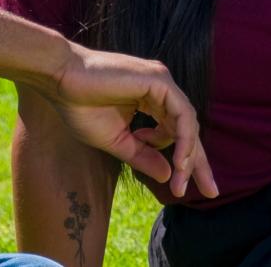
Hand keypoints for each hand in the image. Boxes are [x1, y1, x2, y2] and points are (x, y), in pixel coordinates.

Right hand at [46, 45, 219, 198]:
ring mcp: (162, 82)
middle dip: (198, 163)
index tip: (184, 189)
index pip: (176, 133)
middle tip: (211, 191)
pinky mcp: (159, 80)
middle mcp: (161, 89)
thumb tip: (168, 176)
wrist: (59, 81)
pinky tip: (180, 162)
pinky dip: (184, 139)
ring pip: (188, 124)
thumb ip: (143, 156)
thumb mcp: (117, 142)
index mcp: (151, 100)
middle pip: (188, 130)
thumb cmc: (81, 106)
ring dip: (188, 157)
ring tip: (182, 184)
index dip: (183, 162)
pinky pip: (182, 114)